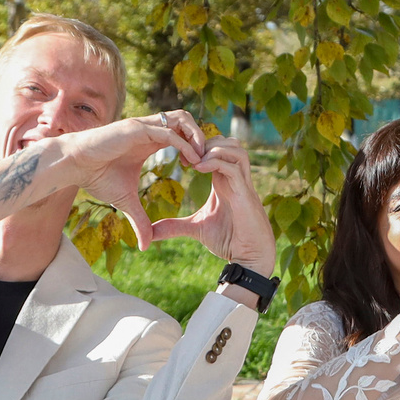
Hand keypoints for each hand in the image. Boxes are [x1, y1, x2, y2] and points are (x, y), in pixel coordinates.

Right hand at [58, 110, 208, 248]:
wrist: (73, 165)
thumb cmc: (96, 177)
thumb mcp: (125, 202)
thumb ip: (140, 220)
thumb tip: (145, 246)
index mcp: (149, 139)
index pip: (181, 133)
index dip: (195, 147)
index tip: (200, 168)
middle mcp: (149, 129)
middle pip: (186, 121)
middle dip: (202, 138)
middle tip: (207, 161)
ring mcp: (143, 126)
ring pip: (181, 120)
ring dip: (197, 137)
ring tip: (203, 159)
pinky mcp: (136, 129)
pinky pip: (168, 132)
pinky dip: (184, 144)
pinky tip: (192, 160)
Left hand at [146, 136, 278, 274]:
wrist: (249, 257)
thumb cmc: (229, 240)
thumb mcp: (196, 229)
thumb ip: (174, 226)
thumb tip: (151, 232)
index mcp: (225, 181)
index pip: (217, 150)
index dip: (199, 147)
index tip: (181, 159)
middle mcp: (235, 178)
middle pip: (228, 142)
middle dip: (206, 142)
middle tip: (186, 156)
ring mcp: (242, 184)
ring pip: (235, 148)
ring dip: (214, 149)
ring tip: (194, 161)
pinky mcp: (245, 194)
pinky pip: (234, 167)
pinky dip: (216, 162)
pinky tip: (198, 169)